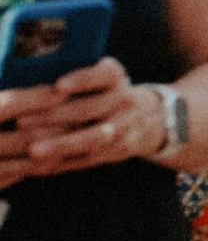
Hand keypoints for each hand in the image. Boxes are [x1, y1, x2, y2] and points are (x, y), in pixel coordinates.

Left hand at [0, 57, 158, 183]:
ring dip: (61, 145)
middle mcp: (123, 100)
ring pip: (91, 138)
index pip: (102, 74)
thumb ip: (76, 80)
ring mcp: (124, 128)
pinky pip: (88, 159)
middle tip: (22, 121)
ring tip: (34, 150)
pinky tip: (41, 166)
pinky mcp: (118, 151)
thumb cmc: (108, 92)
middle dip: (54, 116)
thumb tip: (32, 88)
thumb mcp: (102, 76)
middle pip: (89, 109)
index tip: (58, 86)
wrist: (151, 117)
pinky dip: (64, 162)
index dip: (81, 80)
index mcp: (116, 77)